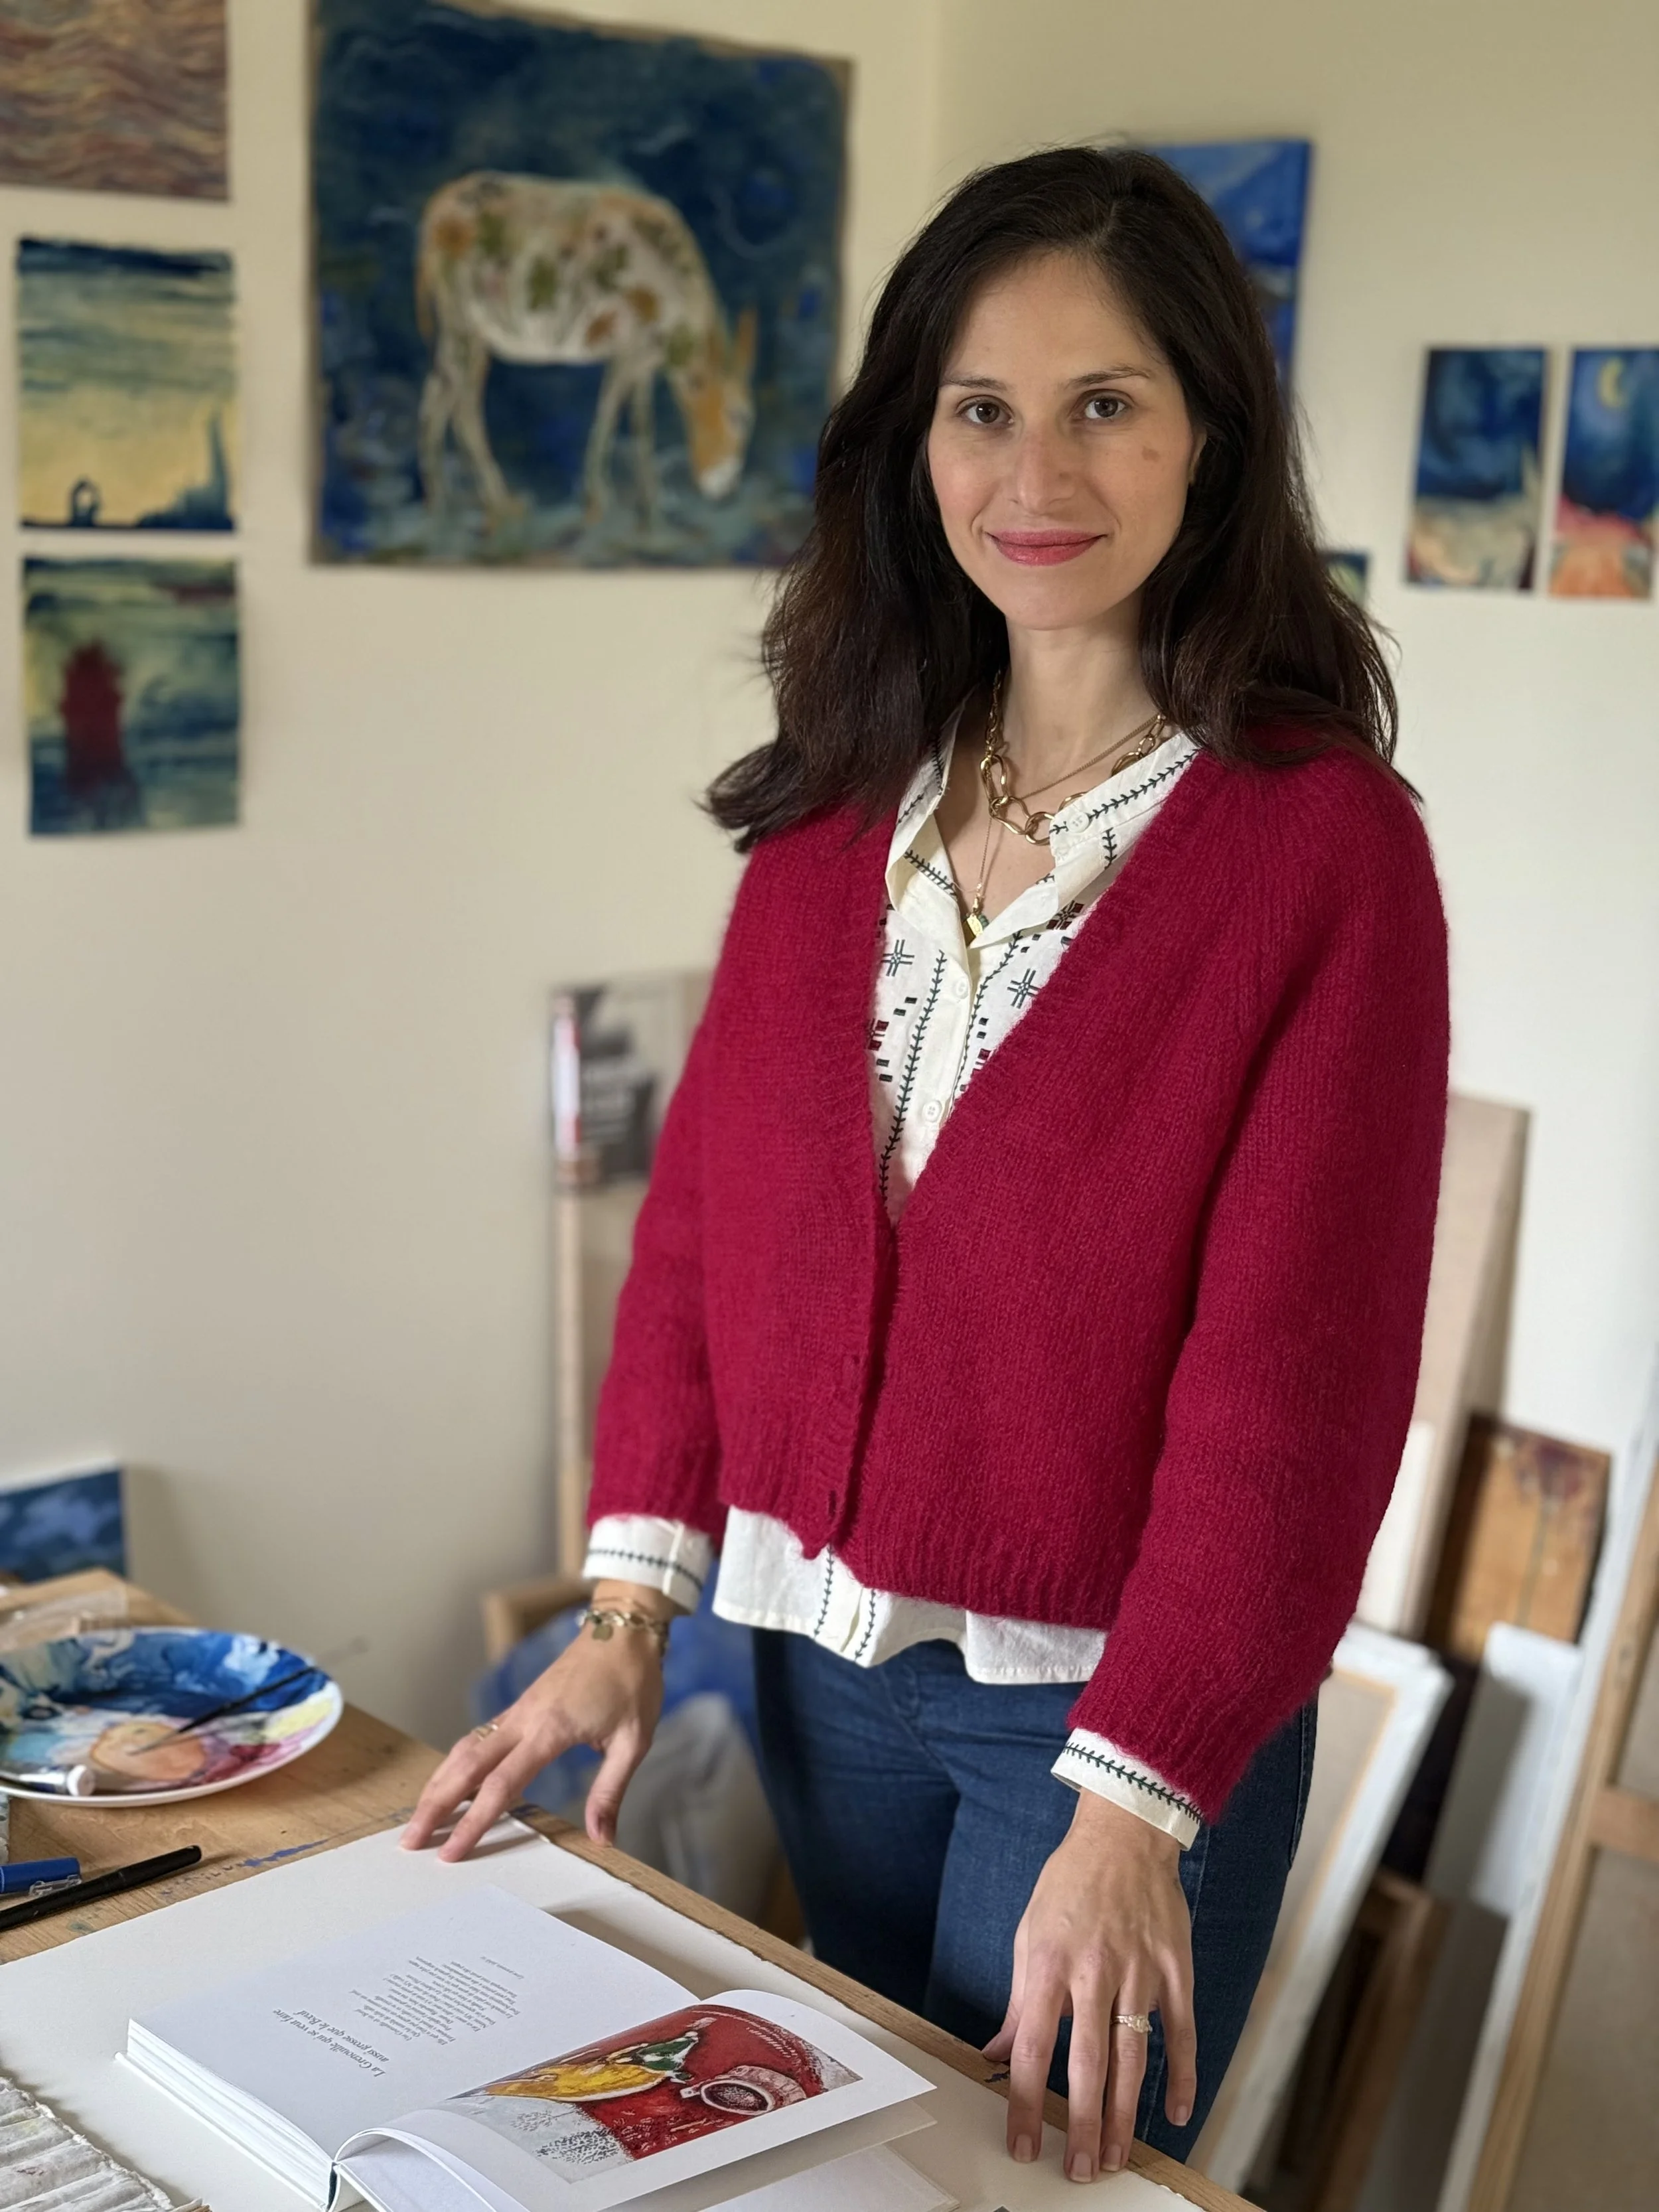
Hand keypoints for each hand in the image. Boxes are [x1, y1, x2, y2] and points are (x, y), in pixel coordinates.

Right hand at [401, 1584, 671, 1860]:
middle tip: (410, 1839)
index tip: (450, 1851)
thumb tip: (603, 1838)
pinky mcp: (521, 1705)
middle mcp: (524, 1719)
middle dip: (434, 1804)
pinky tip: (451, 1779)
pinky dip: (458, 1762)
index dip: (472, 1822)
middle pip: (466, 1766)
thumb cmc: (631, 1681)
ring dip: (439, 1782)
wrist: (623, 1629)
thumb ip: (610, 1791)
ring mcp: (519, 1710)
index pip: (499, 1785)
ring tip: (419, 1814)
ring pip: (466, 1748)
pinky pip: (480, 1736)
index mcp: (549, 1730)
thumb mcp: (632, 1740)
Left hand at [985, 1793, 1196, 2182]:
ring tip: (1117, 2156)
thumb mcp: (1029, 1935)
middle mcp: (1094, 1972)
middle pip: (1087, 2064)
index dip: (1026, 2103)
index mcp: (1049, 1964)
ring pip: (1133, 2057)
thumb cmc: (1070, 1885)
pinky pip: (1182, 2033)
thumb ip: (1019, 2002)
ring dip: (1125, 2113)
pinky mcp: (1175, 1970)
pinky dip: (1183, 2075)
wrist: (1123, 1835)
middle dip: (1082, 2124)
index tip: (1023, 2144)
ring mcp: (1139, 1972)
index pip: (1033, 2048)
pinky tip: (1176, 2113)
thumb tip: (995, 2053)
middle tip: (1080, 2171)